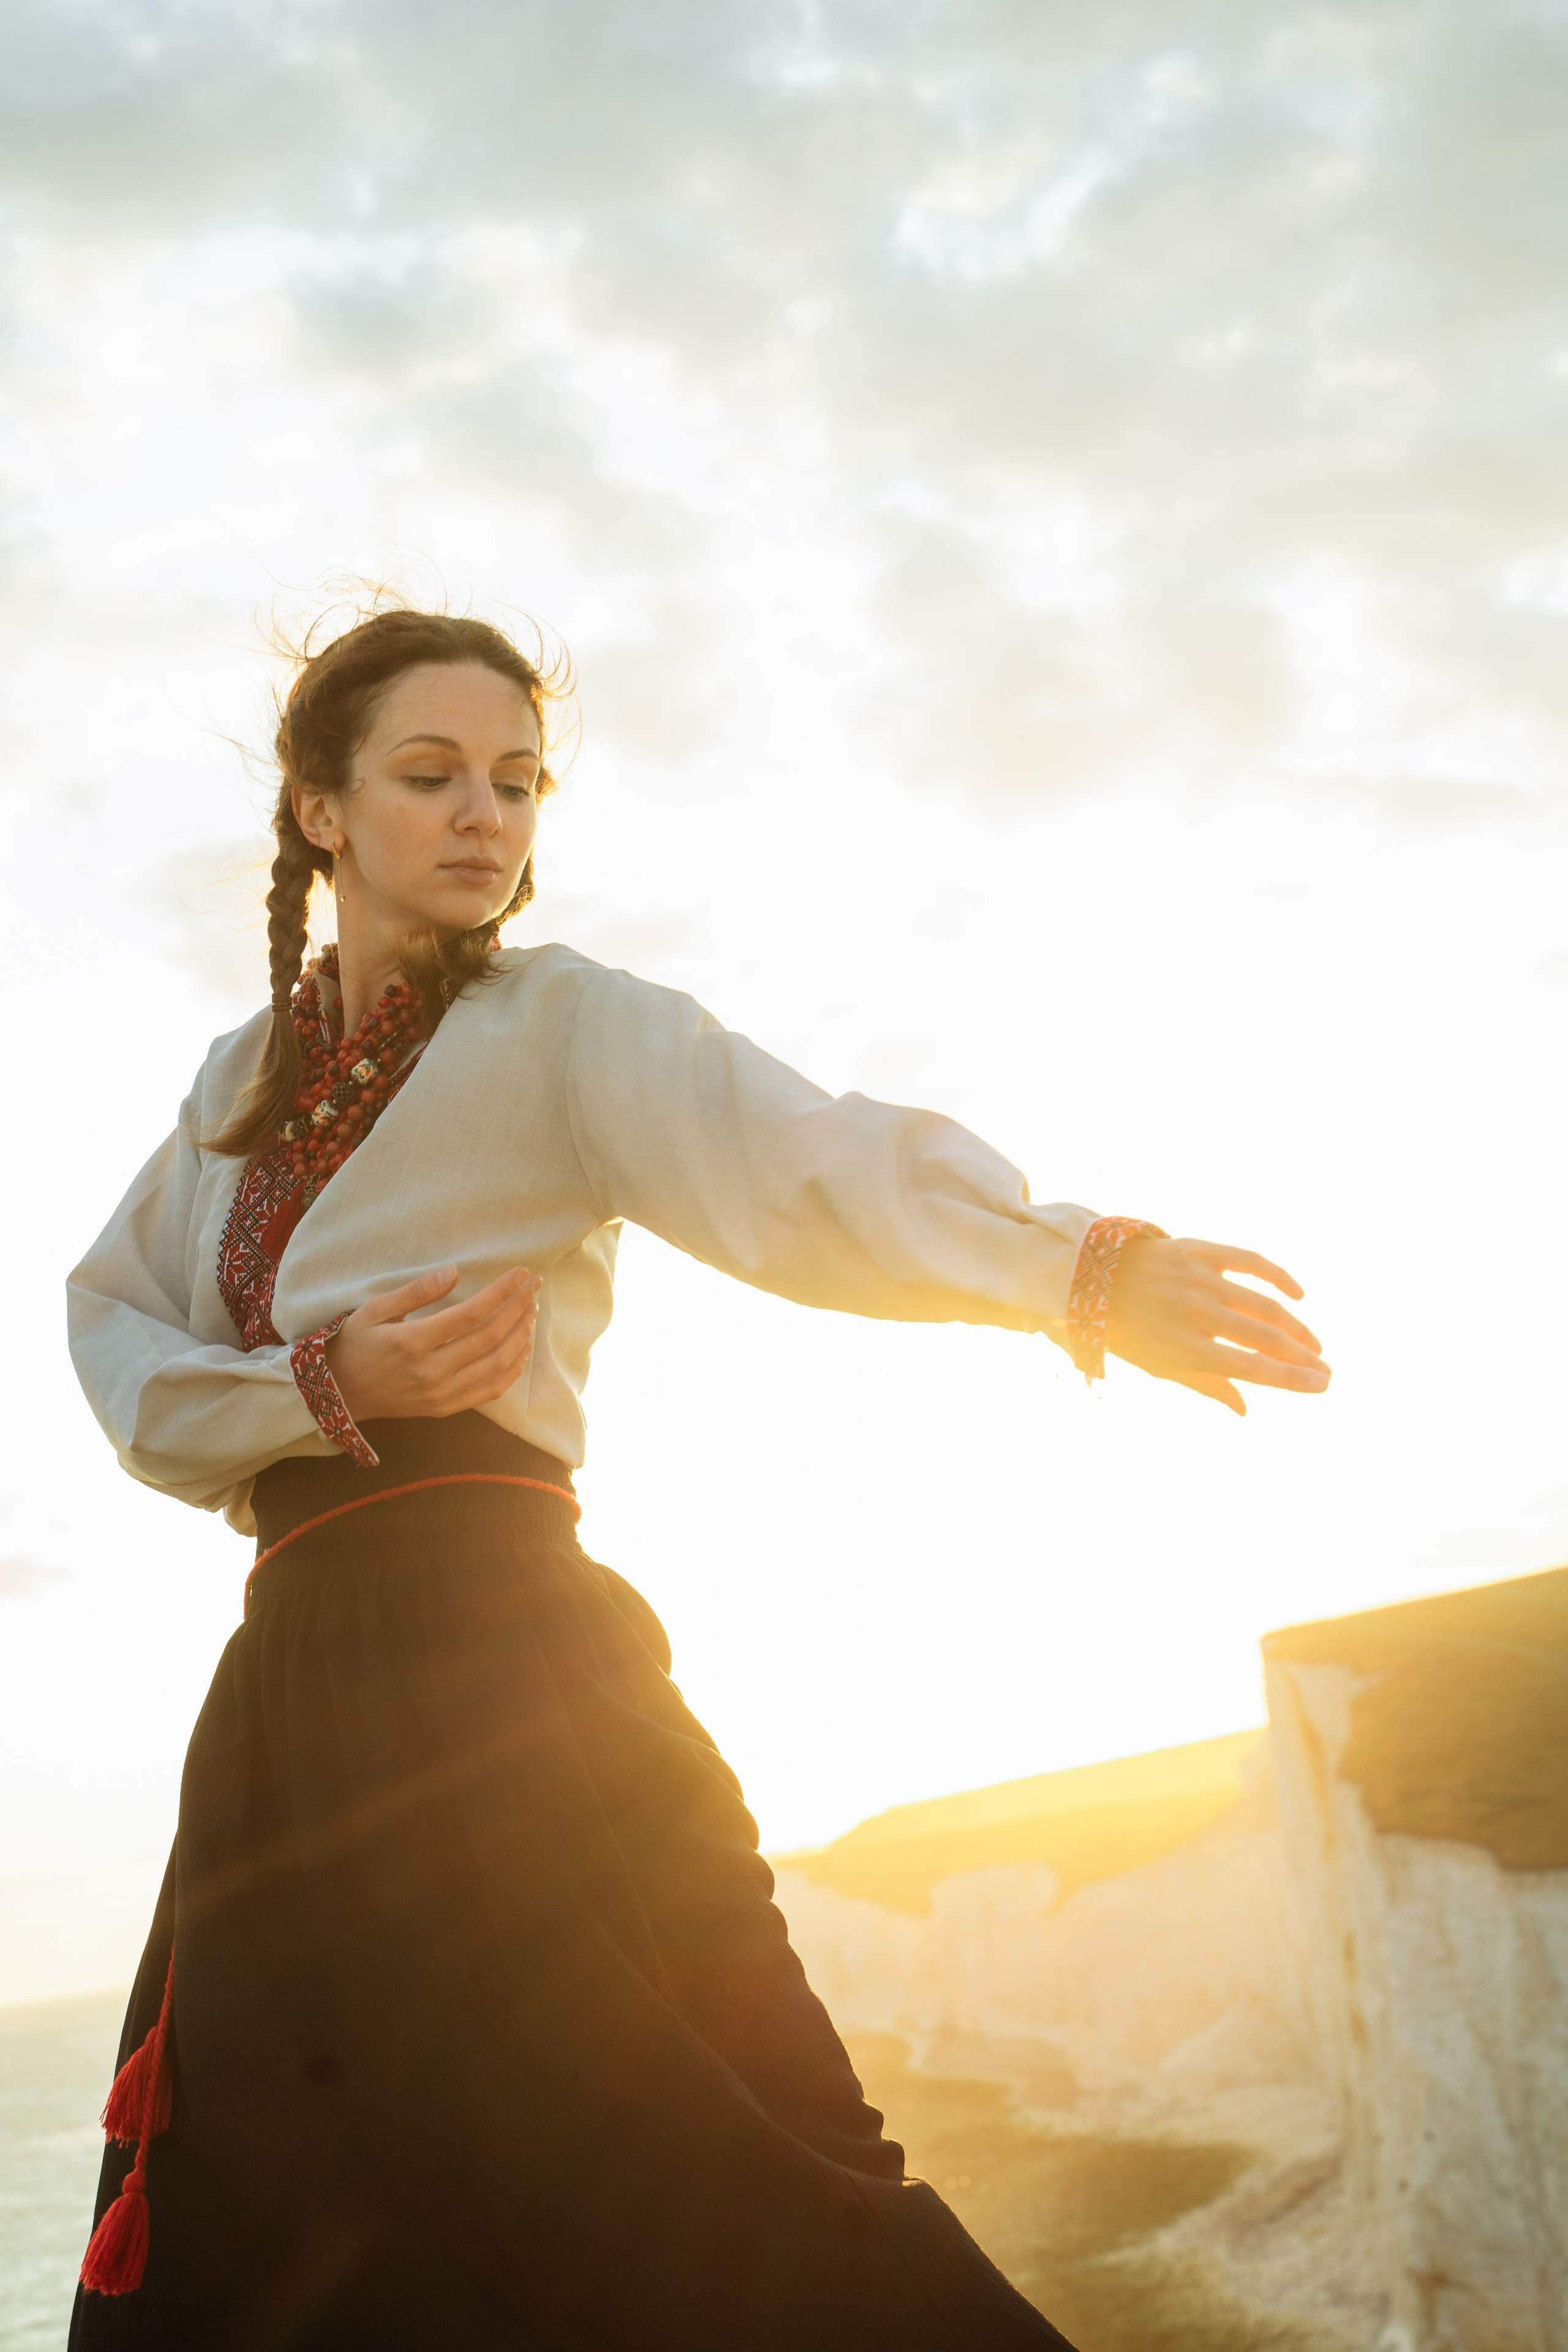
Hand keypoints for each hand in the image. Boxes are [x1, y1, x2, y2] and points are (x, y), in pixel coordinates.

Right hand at [324, 1264, 539, 1424]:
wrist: (340, 1393)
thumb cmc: (356, 1344)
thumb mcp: (375, 1309)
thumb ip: (417, 1291)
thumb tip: (454, 1272)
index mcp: (412, 1342)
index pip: (471, 1314)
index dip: (501, 1292)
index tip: (520, 1274)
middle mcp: (431, 1371)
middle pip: (490, 1338)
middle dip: (518, 1308)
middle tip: (533, 1286)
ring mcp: (441, 1394)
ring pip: (496, 1365)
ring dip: (521, 1336)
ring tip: (530, 1310)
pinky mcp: (446, 1408)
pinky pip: (490, 1390)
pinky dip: (513, 1369)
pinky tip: (522, 1348)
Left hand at [1104, 1237, 1329, 1416]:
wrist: (1090, 1274)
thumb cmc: (1129, 1330)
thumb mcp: (1159, 1365)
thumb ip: (1206, 1385)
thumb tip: (1245, 1410)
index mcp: (1184, 1347)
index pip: (1252, 1368)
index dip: (1291, 1378)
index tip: (1322, 1385)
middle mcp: (1195, 1312)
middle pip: (1265, 1338)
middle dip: (1303, 1357)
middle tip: (1326, 1369)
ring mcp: (1200, 1279)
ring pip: (1265, 1304)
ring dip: (1296, 1327)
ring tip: (1314, 1345)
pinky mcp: (1201, 1250)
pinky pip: (1252, 1261)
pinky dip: (1280, 1277)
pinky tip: (1299, 1296)